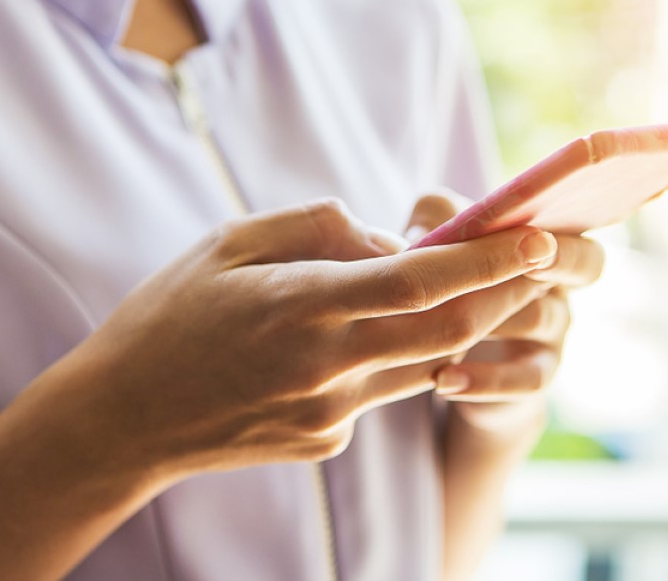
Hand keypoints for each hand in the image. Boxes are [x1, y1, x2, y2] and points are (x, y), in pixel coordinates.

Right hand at [48, 198, 558, 481]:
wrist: (126, 418)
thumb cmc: (169, 316)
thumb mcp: (227, 241)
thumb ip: (314, 227)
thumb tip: (385, 236)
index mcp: (302, 306)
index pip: (420, 282)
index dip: (487, 261)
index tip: (538, 239)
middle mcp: (327, 366)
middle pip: (447, 331)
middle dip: (504, 294)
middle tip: (541, 261)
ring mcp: (331, 412)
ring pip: (425, 364)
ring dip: (464, 326)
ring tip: (488, 287)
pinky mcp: (327, 439)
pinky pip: (381, 389)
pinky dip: (395, 355)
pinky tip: (372, 335)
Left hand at [403, 193, 604, 429]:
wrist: (448, 366)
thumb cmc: (444, 289)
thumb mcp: (432, 252)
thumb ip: (427, 230)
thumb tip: (400, 240)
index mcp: (534, 240)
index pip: (567, 216)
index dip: (550, 218)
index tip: (522, 224)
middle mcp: (556, 281)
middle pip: (588, 262)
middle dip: (560, 257)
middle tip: (527, 261)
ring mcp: (553, 330)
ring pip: (539, 316)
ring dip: (492, 316)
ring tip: (440, 324)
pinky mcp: (536, 375)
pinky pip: (527, 378)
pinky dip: (485, 380)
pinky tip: (444, 381)